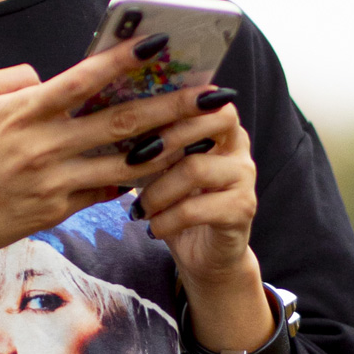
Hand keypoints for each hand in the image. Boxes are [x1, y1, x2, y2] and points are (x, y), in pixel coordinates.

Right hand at [0, 42, 232, 276]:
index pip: (85, 78)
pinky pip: (104, 194)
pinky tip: (162, 168)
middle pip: (123, 123)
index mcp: (22, 111)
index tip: (160, 42)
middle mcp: (44, 147)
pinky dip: (133, 179)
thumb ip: (8, 79)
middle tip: (212, 94)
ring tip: (202, 135)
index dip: (126, 58)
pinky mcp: (55, 212)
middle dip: (173, 106)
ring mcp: (53, 183)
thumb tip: (45, 75)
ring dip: (169, 148)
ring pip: (125, 164)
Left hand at [128, 93, 270, 345]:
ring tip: (141, 210)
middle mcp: (239, 147)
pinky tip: (153, 228)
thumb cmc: (177, 203)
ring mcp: (244, 178)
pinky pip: (195, 208)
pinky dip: (166, 220)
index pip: (205, 97)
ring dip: (158, 191)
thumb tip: (108, 116)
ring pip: (195, 168)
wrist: (204, 256)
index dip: (173, 102)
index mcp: (221, 128)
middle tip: (133, 160)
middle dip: (166, 137)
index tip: (135, 116)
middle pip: (211, 120)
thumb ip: (152, 142)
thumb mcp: (161, 168)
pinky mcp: (241, 210)